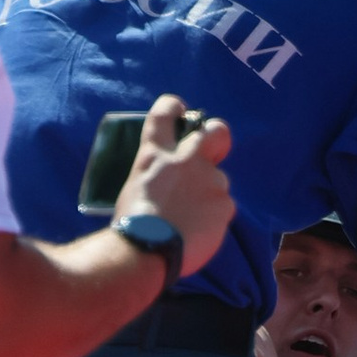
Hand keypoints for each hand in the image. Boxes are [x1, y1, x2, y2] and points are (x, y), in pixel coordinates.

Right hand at [121, 93, 234, 279]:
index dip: (174, 107)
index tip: (179, 109)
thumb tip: (167, 187)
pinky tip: (200, 233)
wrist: (146, 249)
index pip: (165, 113)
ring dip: (209, 194)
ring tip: (193, 219)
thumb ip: (156, 177)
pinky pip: (223, 209)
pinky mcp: (225, 204)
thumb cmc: (131, 223)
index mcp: (156, 154)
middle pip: (216, 131)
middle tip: (213, 150)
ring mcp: (210, 180)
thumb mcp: (135, 188)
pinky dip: (213, 219)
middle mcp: (187, 159)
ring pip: (218, 181)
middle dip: (217, 137)